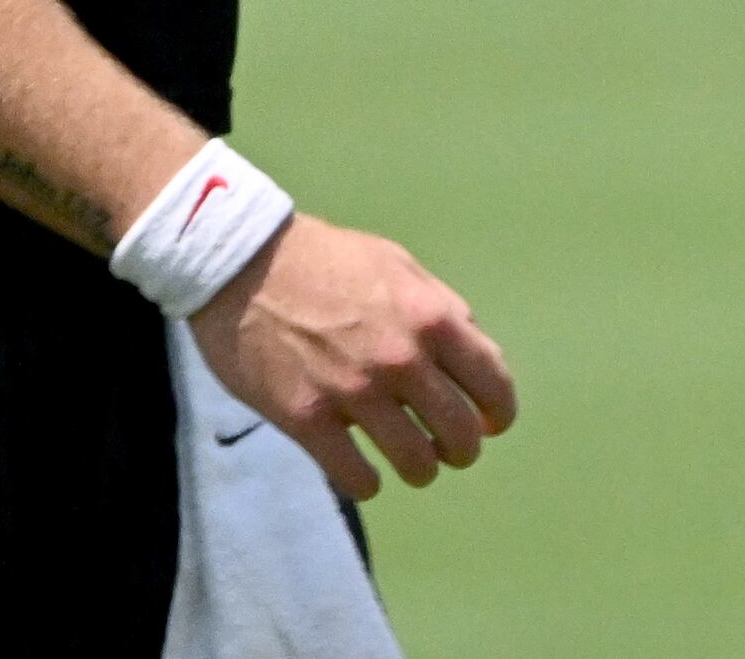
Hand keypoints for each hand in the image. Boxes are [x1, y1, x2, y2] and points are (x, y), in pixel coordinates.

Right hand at [185, 214, 517, 500]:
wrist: (244, 265)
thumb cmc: (327, 260)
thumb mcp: (400, 266)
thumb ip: (439, 307)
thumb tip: (470, 346)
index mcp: (432, 318)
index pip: (491, 380)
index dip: (499, 411)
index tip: (494, 424)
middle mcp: (402, 359)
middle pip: (458, 429)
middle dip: (463, 449)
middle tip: (453, 453)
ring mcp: (354, 392)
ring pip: (414, 460)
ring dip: (421, 470)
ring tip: (417, 468)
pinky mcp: (306, 419)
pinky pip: (354, 475)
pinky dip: (367, 484)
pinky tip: (367, 477)